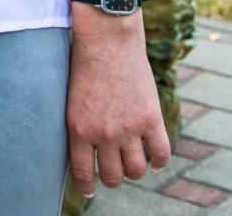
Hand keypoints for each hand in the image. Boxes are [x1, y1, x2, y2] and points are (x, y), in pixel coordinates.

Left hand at [67, 14, 169, 196]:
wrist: (106, 39)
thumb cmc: (83, 65)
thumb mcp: (70, 99)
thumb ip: (79, 126)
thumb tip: (84, 153)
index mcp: (78, 129)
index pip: (82, 173)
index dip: (87, 187)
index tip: (90, 191)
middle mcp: (103, 134)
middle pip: (112, 177)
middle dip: (112, 178)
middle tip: (114, 172)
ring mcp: (128, 128)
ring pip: (137, 170)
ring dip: (135, 169)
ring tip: (132, 161)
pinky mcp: (150, 119)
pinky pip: (161, 154)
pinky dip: (159, 160)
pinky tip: (155, 158)